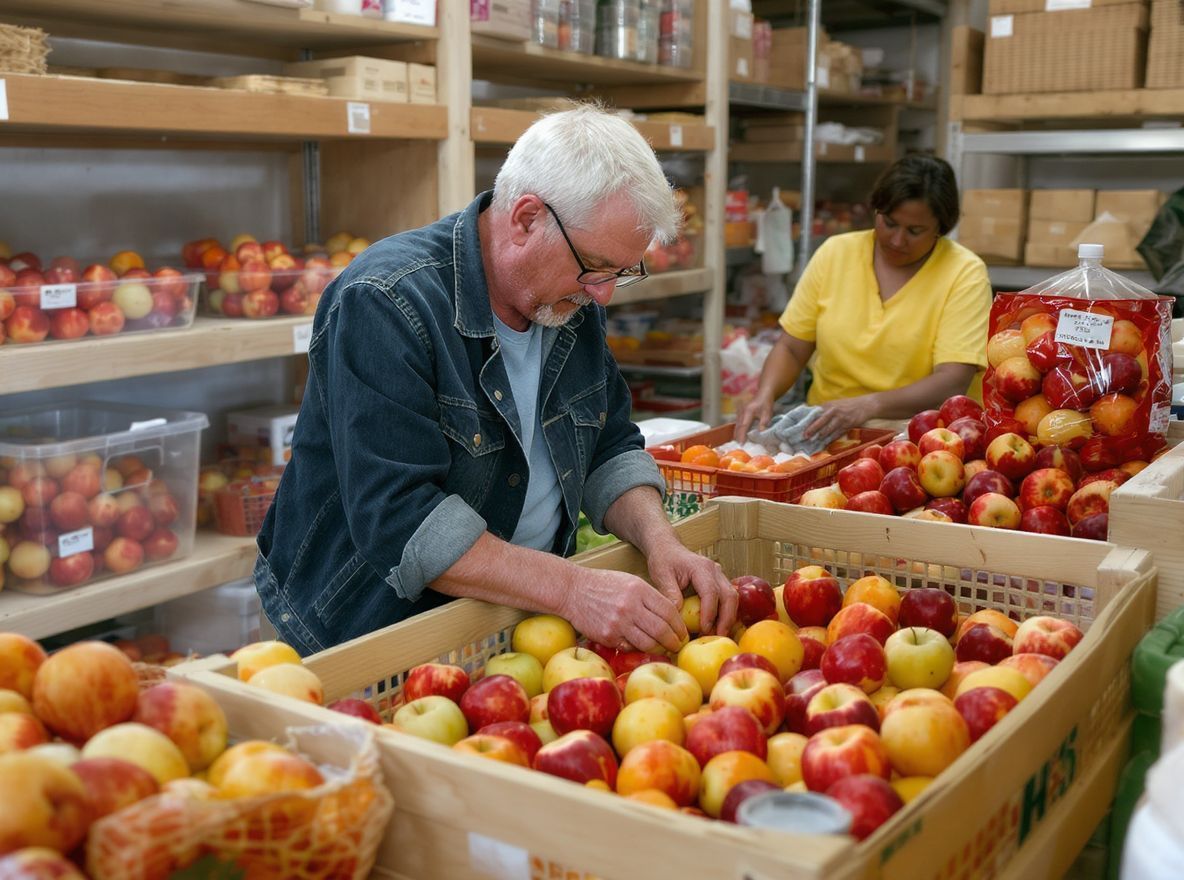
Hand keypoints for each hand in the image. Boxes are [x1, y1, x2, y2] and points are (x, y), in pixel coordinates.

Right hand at [559, 568, 686, 653]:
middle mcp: (630, 606)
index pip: (669, 611)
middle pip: (662, 630)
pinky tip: (641, 647)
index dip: (679, 625)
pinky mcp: (607, 636)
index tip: (683, 632)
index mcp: (639, 589)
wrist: (572, 590)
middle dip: (674, 641)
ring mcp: (618, 623)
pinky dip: (638, 649)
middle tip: (678, 645)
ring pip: (648, 643)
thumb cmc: (603, 585)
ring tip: (664, 649)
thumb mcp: (629, 581)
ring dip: (659, 649)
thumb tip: (670, 616)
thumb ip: (649, 597)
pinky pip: (629, 647)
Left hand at [645, 543, 736, 639]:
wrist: (668, 548)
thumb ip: (669, 592)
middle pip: (729, 596)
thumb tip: (677, 614)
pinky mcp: (720, 583)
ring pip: (732, 598)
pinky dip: (726, 614)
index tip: (704, 629)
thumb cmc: (664, 560)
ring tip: (718, 635)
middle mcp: (715, 571)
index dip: (710, 612)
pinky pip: (728, 599)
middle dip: (726, 619)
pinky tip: (718, 627)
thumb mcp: (661, 574)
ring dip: (728, 618)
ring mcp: (720, 576)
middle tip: (718, 637)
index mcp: (701, 567)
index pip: (711, 591)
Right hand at [734, 394, 773, 442]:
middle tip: (739, 446)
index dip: (742, 435)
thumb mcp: (767, 413)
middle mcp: (742, 412)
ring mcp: (739, 412)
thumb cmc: (766, 403)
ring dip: (737, 434)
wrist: (763, 393)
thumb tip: (760, 432)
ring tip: (738, 443)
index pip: (744, 426)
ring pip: (736, 425)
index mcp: (748, 412)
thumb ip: (764, 422)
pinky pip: (737, 423)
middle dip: (738, 437)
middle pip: (738, 426)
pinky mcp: (740, 413)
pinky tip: (739, 435)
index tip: (742, 443)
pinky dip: (738, 430)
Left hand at [803, 394, 880, 440]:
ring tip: (814, 441)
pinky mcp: (848, 425)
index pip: (815, 414)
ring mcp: (841, 418)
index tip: (800, 428)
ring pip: (828, 430)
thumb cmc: (847, 405)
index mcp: (828, 405)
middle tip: (805, 436)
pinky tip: (826, 443)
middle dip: (812, 430)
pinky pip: (837, 434)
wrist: (865, 405)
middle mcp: (834, 411)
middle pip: (820, 422)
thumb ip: (824, 410)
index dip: (808, 421)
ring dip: (821, 436)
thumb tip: (810, 418)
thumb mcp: (834, 404)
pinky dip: (831, 439)